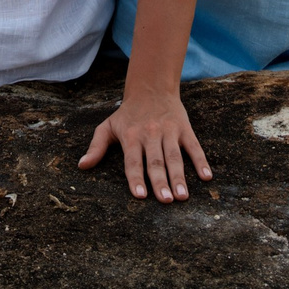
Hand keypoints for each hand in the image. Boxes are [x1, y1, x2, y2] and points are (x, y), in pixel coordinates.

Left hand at [79, 84, 211, 201]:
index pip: (133, 161)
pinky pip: (194, 146)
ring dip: (179, 176)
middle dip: (160, 181)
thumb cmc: (127, 114)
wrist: (151, 87)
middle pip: (156, 161)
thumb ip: (96, 147)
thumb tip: (82, 166)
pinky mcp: (184, 128)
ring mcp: (169, 131)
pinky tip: (206, 177)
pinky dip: (201, 161)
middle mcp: (150, 134)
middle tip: (165, 200)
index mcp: (131, 136)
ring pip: (174, 156)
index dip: (136, 178)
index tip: (140, 196)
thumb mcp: (107, 126)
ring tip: (182, 196)